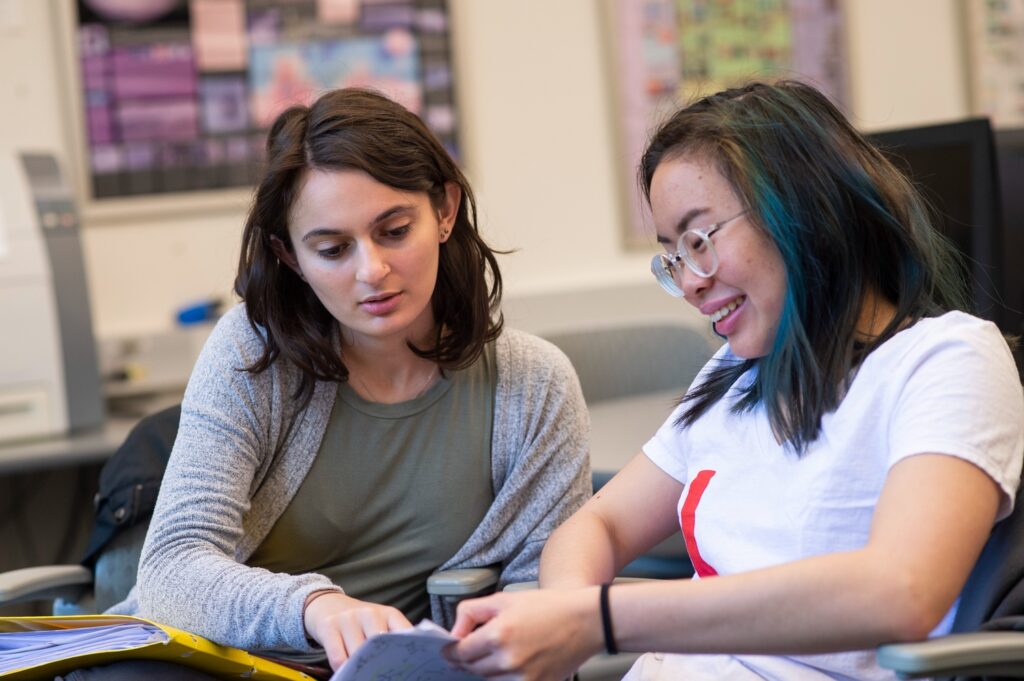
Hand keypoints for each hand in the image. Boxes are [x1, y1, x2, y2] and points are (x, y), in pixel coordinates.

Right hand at [302, 591, 411, 669]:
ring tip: (363, 676)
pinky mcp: (328, 626)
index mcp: (389, 614)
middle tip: (381, 675)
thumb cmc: (359, 621)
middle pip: (380, 648)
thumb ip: (393, 639)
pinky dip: (342, 669)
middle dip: (381, 666)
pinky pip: (338, 657)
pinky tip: (346, 672)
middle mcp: (370, 613)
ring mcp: (348, 618)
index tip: (406, 669)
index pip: (405, 634)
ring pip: (358, 654)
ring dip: (360, 670)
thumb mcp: (380, 623)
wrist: (327, 603)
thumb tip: (406, 665)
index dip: (407, 653)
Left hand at [447, 588, 603, 679]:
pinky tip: (507, 666)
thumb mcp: (504, 599)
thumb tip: (453, 633)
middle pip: (471, 669)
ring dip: (484, 672)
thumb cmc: (546, 606)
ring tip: (491, 657)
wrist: (586, 621)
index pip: (459, 653)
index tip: (448, 651)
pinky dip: (503, 679)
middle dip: (466, 661)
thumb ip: (471, 612)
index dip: (450, 652)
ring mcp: (523, 678)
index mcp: (497, 634)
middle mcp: (508, 660)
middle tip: (466, 654)